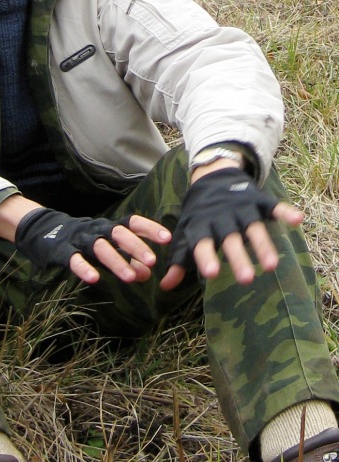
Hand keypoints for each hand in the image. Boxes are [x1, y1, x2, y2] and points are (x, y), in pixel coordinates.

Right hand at [15, 208, 170, 284]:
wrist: (43, 230)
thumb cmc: (84, 240)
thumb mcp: (107, 247)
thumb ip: (127, 259)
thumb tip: (148, 274)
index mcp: (109, 226)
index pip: (132, 222)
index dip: (149, 228)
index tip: (167, 238)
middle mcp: (97, 229)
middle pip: (118, 233)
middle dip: (136, 246)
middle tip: (152, 261)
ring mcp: (79, 239)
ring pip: (100, 248)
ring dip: (116, 262)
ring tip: (130, 278)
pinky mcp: (62, 251)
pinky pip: (74, 259)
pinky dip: (84, 268)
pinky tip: (94, 279)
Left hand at [160, 167, 303, 289]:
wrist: (212, 174)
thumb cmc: (199, 213)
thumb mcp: (186, 232)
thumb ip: (180, 258)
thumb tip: (164, 286)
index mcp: (202, 226)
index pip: (202, 243)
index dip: (206, 257)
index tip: (211, 274)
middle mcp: (222, 218)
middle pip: (231, 240)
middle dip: (238, 258)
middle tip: (246, 280)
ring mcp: (242, 209)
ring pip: (253, 228)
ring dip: (263, 245)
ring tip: (271, 265)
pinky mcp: (259, 200)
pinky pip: (273, 207)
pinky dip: (285, 211)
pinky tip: (298, 219)